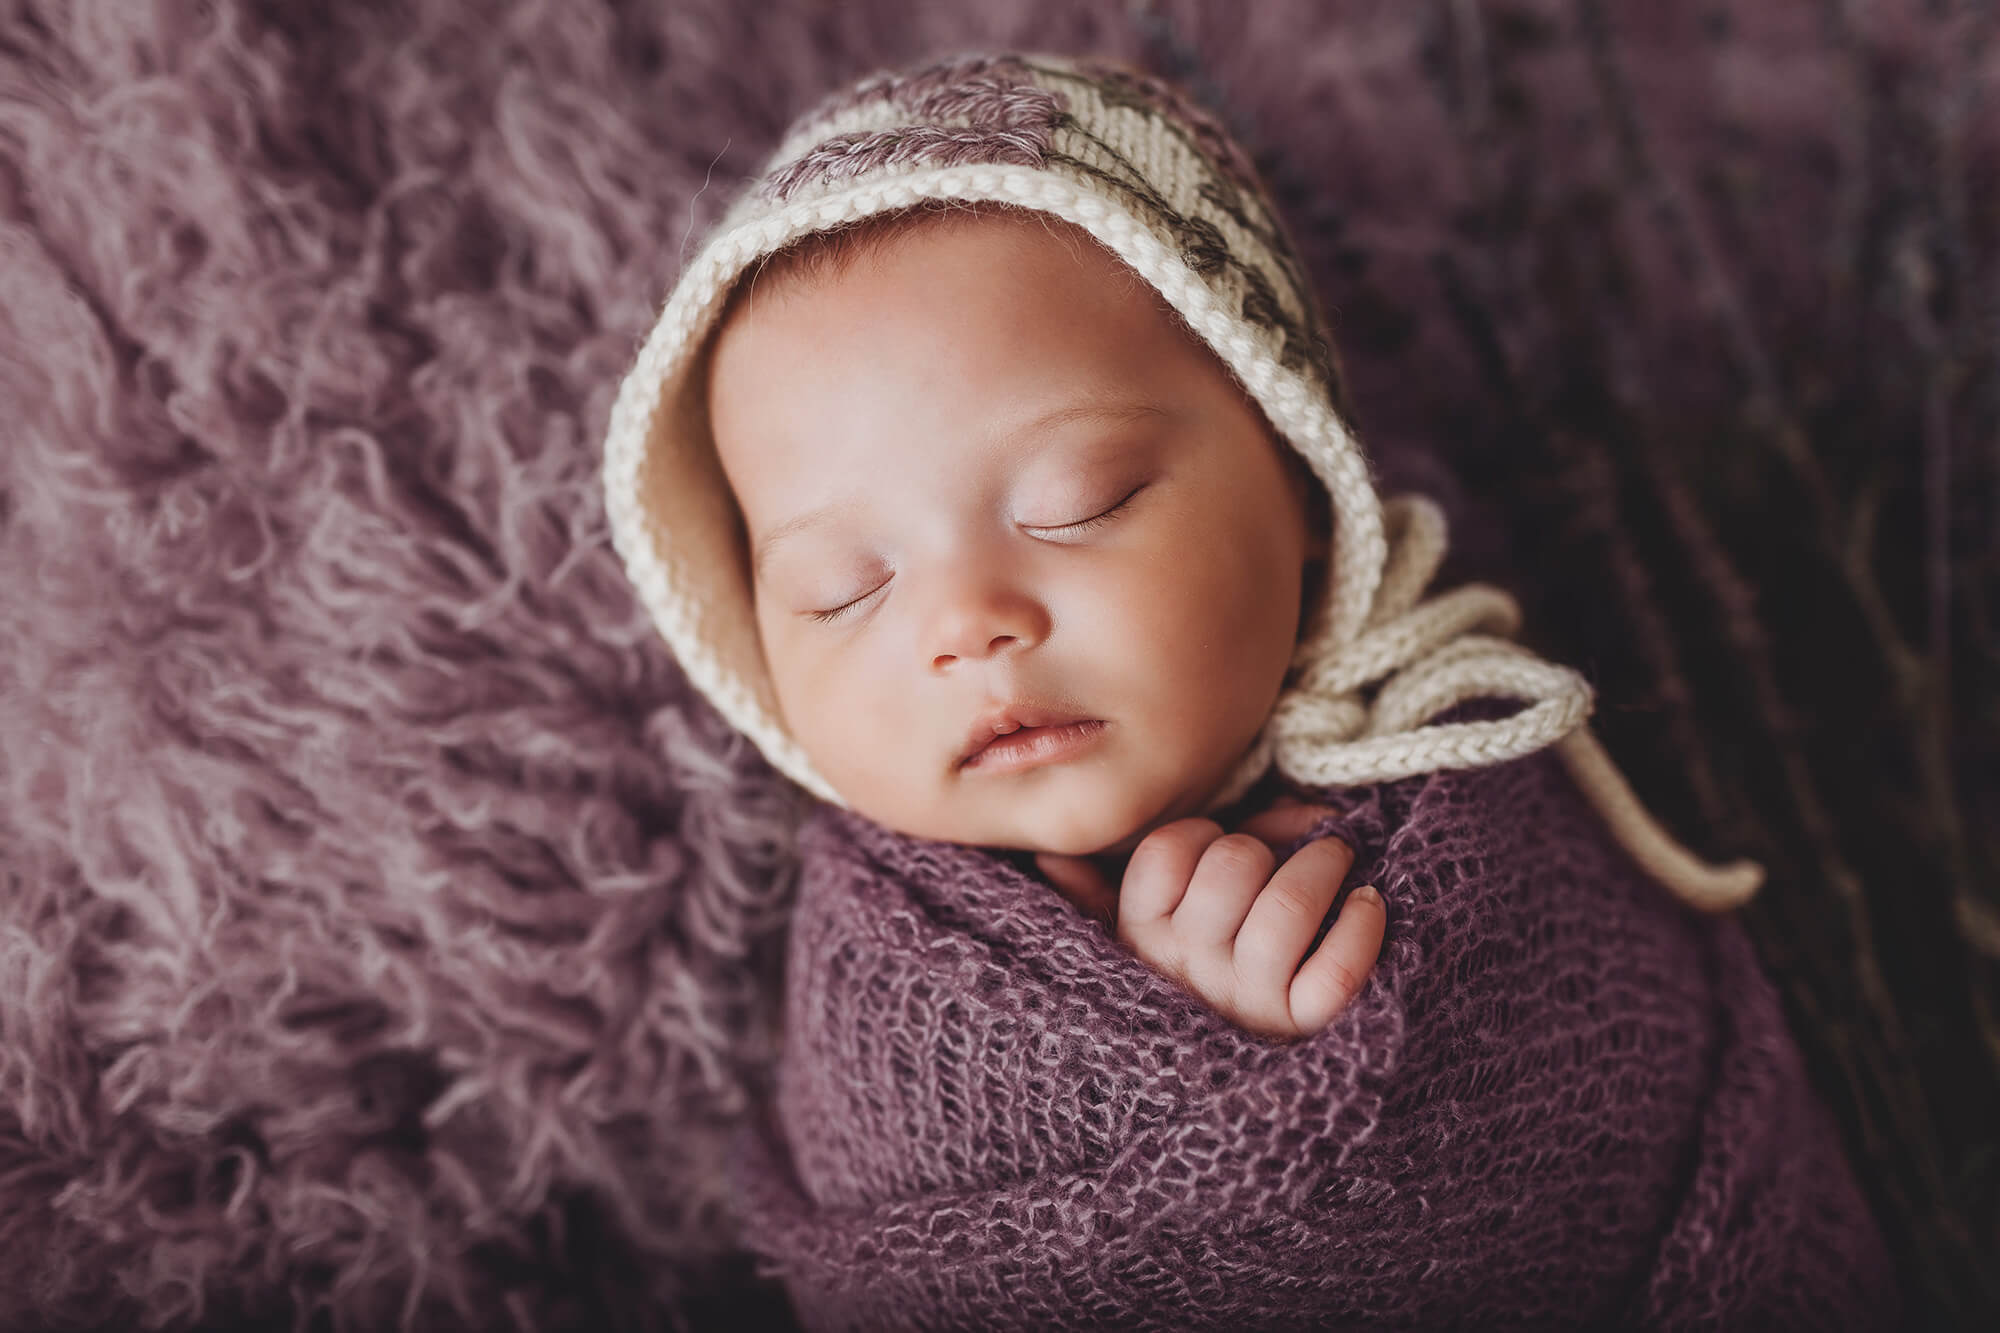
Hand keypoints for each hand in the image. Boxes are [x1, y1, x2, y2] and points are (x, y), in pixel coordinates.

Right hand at [1036, 797, 1384, 1040]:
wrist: (1220, 1122)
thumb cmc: (1178, 1005)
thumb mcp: (1123, 958)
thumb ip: (1092, 902)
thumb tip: (1049, 856)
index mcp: (1143, 937)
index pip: (1167, 851)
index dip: (1204, 834)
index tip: (1223, 843)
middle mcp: (1190, 966)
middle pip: (1232, 866)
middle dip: (1269, 844)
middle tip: (1298, 846)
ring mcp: (1248, 997)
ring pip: (1287, 906)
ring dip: (1323, 868)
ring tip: (1337, 863)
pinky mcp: (1305, 1025)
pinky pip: (1338, 967)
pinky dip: (1362, 927)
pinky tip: (1368, 906)